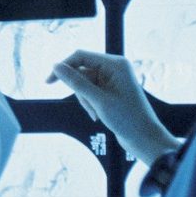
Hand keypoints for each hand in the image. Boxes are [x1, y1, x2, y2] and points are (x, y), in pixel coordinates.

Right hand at [48, 50, 180, 164]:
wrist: (146, 140)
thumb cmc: (127, 119)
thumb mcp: (98, 100)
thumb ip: (76, 82)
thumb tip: (55, 66)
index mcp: (115, 64)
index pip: (81, 56)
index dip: (63, 67)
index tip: (49, 81)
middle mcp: (114, 68)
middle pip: (81, 71)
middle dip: (80, 90)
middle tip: (89, 106)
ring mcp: (112, 79)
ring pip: (84, 82)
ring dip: (85, 99)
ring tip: (95, 113)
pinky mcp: (111, 89)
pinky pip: (90, 90)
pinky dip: (89, 102)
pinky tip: (97, 114)